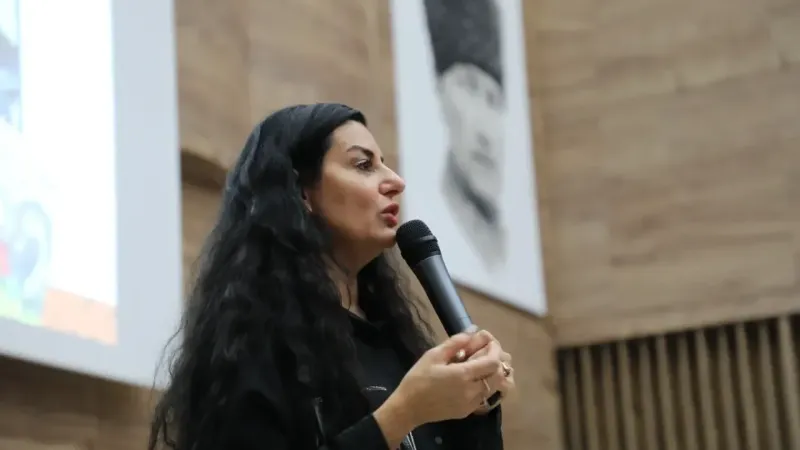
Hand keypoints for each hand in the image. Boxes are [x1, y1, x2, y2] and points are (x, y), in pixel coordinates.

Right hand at [388, 332, 503, 425]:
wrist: (408, 408)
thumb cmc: (418, 379)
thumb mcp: (433, 355)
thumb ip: (455, 342)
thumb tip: (473, 330)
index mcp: (463, 375)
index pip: (493, 362)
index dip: (495, 350)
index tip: (490, 341)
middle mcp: (472, 391)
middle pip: (499, 376)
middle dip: (497, 361)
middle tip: (486, 351)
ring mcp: (471, 403)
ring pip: (495, 388)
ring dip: (493, 374)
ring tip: (482, 364)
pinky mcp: (468, 411)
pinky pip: (485, 396)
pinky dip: (486, 385)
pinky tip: (474, 378)